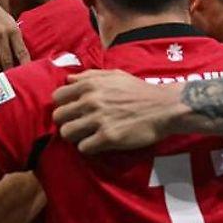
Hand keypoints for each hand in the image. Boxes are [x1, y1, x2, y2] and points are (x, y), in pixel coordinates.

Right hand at [0, 0, 29, 74]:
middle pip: (7, 59)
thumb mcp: (10, 22)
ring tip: (0, 81)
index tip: (28, 76)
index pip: (21, 52)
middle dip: (10, 73)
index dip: (25, 65)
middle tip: (12, 84)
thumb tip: (24, 57)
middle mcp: (1, 34)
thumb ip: (16, 39)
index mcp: (13, 30)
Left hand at [52, 70, 178, 153]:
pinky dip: (89, 147)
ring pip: (67, 133)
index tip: (73, 111)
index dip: (63, 105)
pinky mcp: (108, 137)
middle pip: (59, 117)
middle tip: (79, 126)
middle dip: (67, 122)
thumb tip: (69, 79)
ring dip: (75, 137)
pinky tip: (98, 143)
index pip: (57, 97)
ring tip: (87, 136)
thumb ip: (90, 76)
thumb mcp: (115, 75)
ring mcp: (98, 120)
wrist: (164, 107)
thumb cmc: (139, 90)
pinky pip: (83, 147)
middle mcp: (91, 101)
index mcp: (90, 85)